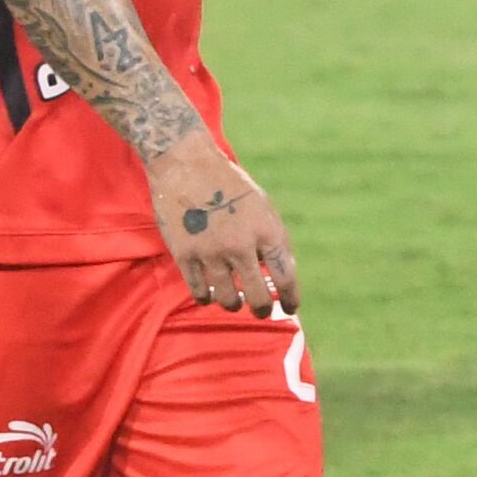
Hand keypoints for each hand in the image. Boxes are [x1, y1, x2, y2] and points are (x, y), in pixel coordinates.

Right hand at [148, 134, 297, 315]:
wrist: (186, 165)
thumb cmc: (229, 185)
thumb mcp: (262, 207)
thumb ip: (271, 239)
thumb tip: (280, 275)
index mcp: (267, 230)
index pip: (286, 276)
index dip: (292, 298)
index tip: (291, 309)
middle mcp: (241, 245)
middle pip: (258, 296)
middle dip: (262, 310)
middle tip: (260, 312)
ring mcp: (211, 251)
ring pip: (228, 299)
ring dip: (233, 304)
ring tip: (234, 302)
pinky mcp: (184, 254)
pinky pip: (200, 290)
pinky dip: (207, 297)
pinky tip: (210, 295)